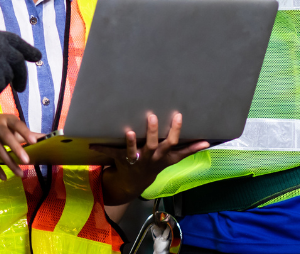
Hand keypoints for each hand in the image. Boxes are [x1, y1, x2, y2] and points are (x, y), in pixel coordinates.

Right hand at [0, 112, 36, 179]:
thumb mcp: (10, 125)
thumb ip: (26, 132)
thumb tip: (46, 137)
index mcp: (7, 119)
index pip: (17, 124)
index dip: (25, 132)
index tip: (34, 141)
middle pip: (7, 137)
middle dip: (16, 149)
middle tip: (27, 161)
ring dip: (9, 163)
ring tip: (20, 174)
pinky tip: (4, 177)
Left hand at [92, 113, 208, 201]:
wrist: (134, 183)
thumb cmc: (155, 164)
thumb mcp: (172, 159)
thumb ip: (189, 150)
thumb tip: (208, 142)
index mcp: (163, 156)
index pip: (173, 143)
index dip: (176, 131)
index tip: (178, 116)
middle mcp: (150, 157)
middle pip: (154, 146)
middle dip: (154, 133)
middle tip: (153, 117)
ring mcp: (135, 159)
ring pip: (134, 151)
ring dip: (131, 142)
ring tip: (129, 131)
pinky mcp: (120, 159)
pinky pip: (111, 153)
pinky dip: (101, 148)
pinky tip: (92, 144)